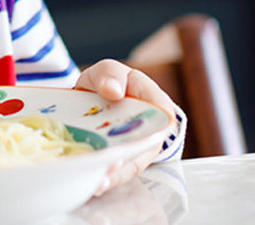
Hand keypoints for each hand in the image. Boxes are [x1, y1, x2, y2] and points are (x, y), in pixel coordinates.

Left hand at [75, 59, 179, 193]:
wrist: (92, 96)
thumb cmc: (109, 82)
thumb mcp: (107, 71)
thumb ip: (110, 74)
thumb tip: (114, 90)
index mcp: (155, 100)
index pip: (162, 113)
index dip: (151, 127)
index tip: (133, 137)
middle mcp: (152, 127)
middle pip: (147, 146)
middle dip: (129, 159)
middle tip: (110, 167)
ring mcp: (140, 145)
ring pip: (134, 163)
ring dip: (117, 174)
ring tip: (100, 181)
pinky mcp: (125, 158)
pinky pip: (121, 171)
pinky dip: (108, 178)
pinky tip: (95, 183)